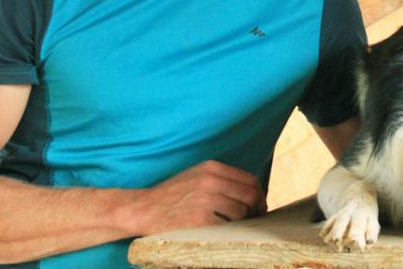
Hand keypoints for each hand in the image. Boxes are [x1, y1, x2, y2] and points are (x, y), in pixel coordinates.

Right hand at [126, 160, 265, 235]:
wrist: (143, 209)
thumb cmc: (172, 196)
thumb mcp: (196, 177)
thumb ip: (222, 180)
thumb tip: (253, 194)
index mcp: (212, 168)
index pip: (249, 180)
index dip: (259, 195)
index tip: (259, 206)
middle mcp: (210, 180)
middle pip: (250, 196)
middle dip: (257, 210)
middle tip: (254, 221)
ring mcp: (205, 200)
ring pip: (241, 212)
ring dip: (242, 223)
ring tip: (236, 229)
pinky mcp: (200, 220)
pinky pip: (227, 227)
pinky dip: (230, 232)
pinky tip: (224, 235)